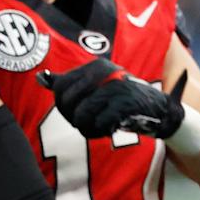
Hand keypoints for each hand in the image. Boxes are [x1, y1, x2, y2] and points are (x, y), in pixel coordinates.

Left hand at [40, 60, 186, 139]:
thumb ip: (69, 83)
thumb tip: (39, 78)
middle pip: (67, 102)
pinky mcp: (126, 105)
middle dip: (74, 118)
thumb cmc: (123, 101)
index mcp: (96, 66)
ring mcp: (116, 88)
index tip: (76, 112)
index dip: (63, 105)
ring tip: (98, 127)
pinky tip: (108, 130)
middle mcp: (106, 73)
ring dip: (87, 129)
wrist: (159, 111)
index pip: (61, 87)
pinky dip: (99, 133)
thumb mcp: (97, 87)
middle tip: (88, 122)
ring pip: (80, 116)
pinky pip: (97, 125)